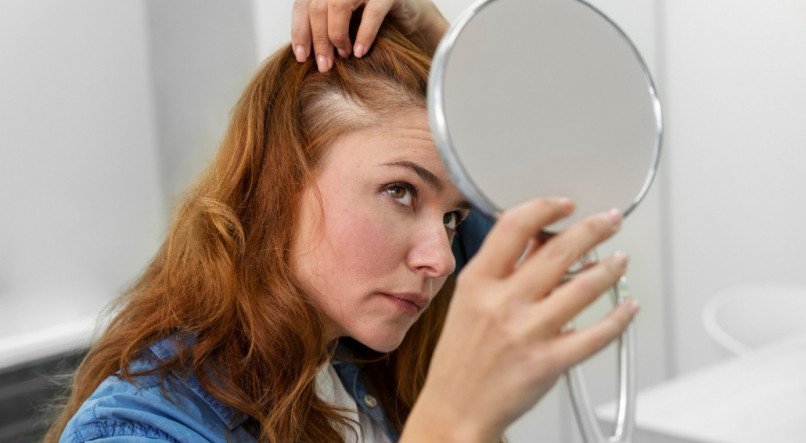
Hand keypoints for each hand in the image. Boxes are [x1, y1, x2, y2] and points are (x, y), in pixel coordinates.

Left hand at [291, 0, 446, 71]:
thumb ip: (322, 26)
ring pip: (338, 7)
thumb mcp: (343, 21)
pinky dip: (364, 35)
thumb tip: (301, 51)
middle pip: (318, 7)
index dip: (300, 30)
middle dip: (319, 40)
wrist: (409, 12)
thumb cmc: (371, 19)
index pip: (304, 4)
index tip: (301, 56)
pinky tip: (360, 53)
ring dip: (337, 36)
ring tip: (343, 56)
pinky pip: (371, 14)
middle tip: (323, 65)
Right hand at [402, 198, 639, 441]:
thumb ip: (501, 270)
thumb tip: (538, 239)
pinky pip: (596, 334)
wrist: (456, 409)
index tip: (564, 204)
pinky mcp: (549, 362)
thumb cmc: (461, 358)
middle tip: (609, 221)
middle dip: (593, 228)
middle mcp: (503, 303)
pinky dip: (619, 317)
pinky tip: (626, 306)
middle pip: (558, 251)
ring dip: (610, 268)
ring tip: (619, 259)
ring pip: (584, 287)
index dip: (546, 208)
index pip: (514, 227)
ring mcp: (527, 332)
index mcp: (478, 282)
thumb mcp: (468, 302)